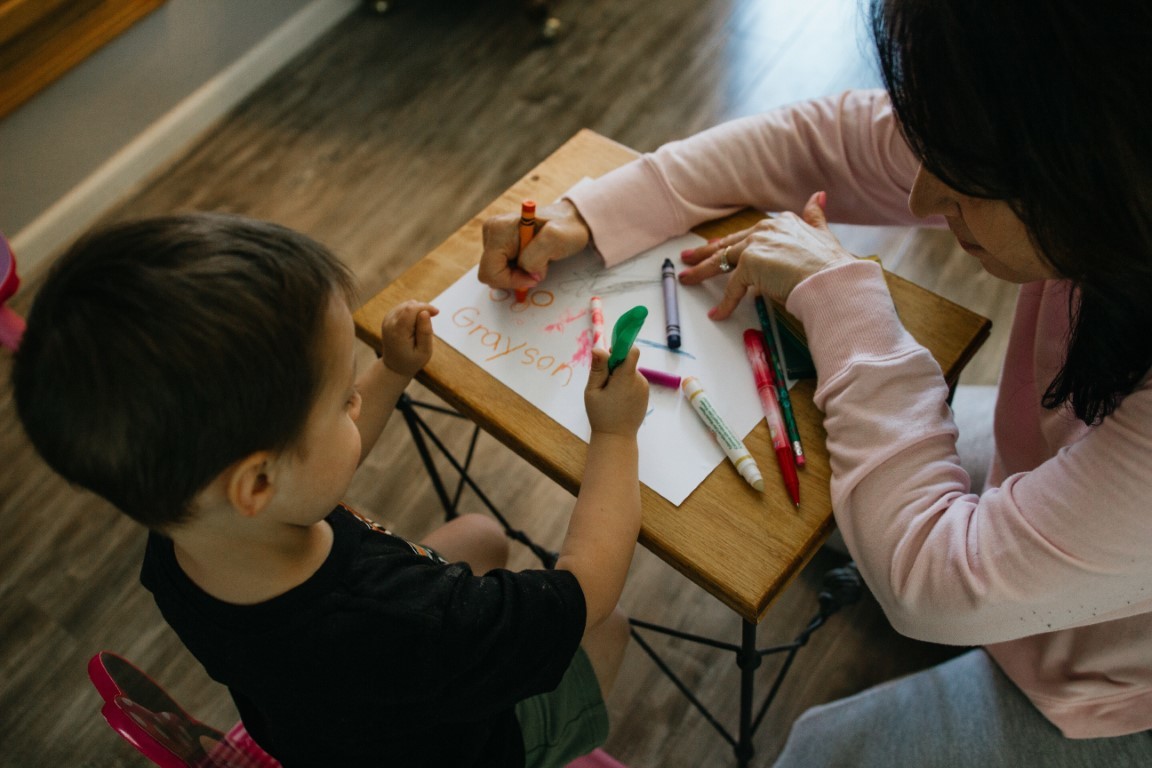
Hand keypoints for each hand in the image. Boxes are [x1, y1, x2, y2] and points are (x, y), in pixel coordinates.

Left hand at [379, 301, 438, 376]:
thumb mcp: (424, 351)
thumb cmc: (412, 360)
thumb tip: (425, 312)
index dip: (426, 307)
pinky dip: (413, 313)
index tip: (437, 313)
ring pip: (407, 305)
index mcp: (398, 332)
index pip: (411, 309)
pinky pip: (404, 307)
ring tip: (420, 329)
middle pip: (409, 305)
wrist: (394, 366)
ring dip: (418, 312)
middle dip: (423, 310)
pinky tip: (414, 326)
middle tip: (428, 327)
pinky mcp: (388, 318)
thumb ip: (425, 332)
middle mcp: (389, 323)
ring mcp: (387, 319)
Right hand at [477, 200, 590, 289]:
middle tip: (537, 269)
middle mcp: (491, 231)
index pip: (491, 271)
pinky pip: (501, 270)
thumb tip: (527, 273)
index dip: (512, 281)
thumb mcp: (556, 239)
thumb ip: (536, 257)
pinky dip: (517, 272)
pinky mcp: (498, 245)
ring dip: (517, 275)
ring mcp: (493, 238)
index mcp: (498, 228)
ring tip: (537, 260)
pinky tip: (531, 260)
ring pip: (496, 273)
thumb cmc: (567, 228)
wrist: (571, 221)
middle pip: (490, 274)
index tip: (535, 276)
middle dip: (515, 278)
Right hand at [584, 347, 648, 437]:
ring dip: (620, 377)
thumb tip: (598, 348)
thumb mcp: (593, 391)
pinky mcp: (645, 395)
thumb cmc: (601, 415)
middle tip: (603, 383)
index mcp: (626, 378)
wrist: (617, 438)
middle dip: (615, 367)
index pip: (631, 351)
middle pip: (628, 362)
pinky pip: (634, 382)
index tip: (609, 357)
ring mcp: (644, 388)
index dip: (620, 349)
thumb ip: (598, 369)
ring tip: (610, 395)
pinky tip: (617, 400)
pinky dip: (625, 385)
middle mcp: (639, 380)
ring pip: (630, 372)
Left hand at [679, 192, 855, 319]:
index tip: (717, 247)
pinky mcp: (750, 264)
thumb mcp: (824, 234)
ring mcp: (756, 245)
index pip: (747, 234)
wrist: (832, 279)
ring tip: (686, 279)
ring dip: (701, 271)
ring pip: (721, 260)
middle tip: (688, 257)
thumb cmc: (832, 265)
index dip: (730, 242)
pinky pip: (732, 287)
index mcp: (781, 223)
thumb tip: (819, 196)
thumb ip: (816, 216)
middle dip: (705, 252)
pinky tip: (718, 314)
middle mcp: (765, 229)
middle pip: (728, 244)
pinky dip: (725, 303)